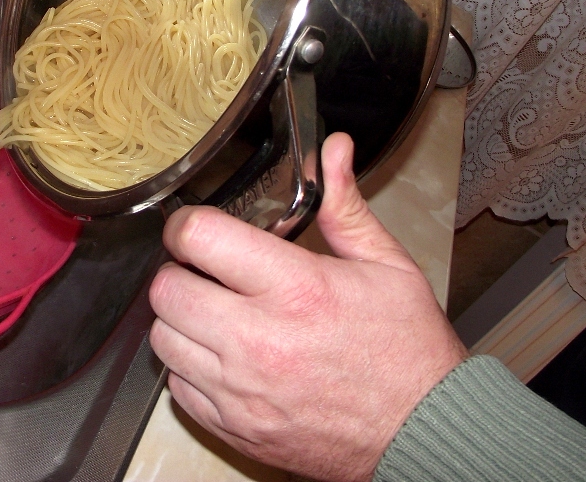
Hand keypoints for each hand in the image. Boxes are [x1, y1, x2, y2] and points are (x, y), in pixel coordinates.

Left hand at [148, 132, 466, 481]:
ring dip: (180, 319)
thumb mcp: (386, 266)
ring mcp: (243, 390)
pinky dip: (190, 368)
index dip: (188, 225)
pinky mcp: (235, 426)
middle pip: (167, 289)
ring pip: (163, 339)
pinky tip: (221, 356)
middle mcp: (260, 341)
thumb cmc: (407, 352)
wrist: (422, 432)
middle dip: (180, 271)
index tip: (196, 228)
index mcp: (296, 289)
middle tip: (205, 271)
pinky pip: (177, 388)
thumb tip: (333, 152)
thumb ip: (345, 206)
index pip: (199, 238)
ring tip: (213, 312)